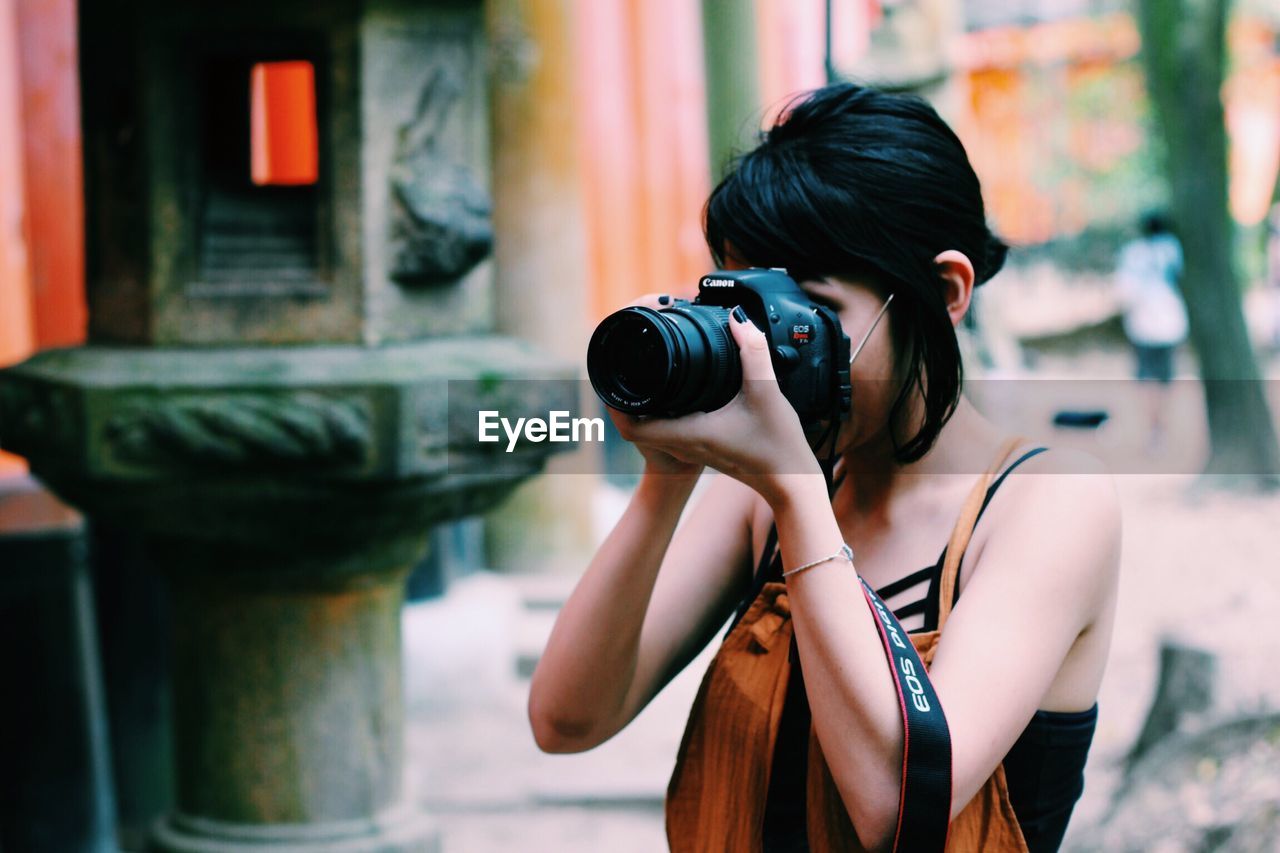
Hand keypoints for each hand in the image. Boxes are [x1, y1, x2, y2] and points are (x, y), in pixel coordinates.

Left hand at [609, 305, 822, 501]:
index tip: (616, 379)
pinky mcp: (705, 448)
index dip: (616, 405)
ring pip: (654, 428)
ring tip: (647, 375)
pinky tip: (680, 393)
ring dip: (646, 406)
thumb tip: (739, 320)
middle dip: (627, 398)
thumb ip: (753, 352)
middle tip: (628, 367)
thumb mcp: (767, 393)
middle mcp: (686, 443)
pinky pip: (672, 430)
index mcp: (690, 433)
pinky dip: (666, 412)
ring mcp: (694, 448)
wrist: (792, 483)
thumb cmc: (778, 448)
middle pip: (637, 425)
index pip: (632, 428)